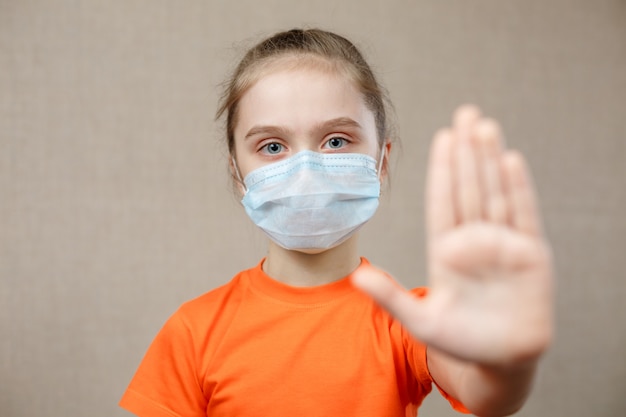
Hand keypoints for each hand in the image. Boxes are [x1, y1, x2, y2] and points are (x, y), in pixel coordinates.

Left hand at [353, 105, 552, 365]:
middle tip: (465, 112)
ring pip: (495, 193)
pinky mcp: (531, 255)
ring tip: (485, 126)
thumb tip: (354, 279)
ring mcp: (503, 244)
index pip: (443, 200)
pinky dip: (519, 189)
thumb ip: (390, 296)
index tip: (442, 137)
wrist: (497, 361)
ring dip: (490, 160)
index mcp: (445, 249)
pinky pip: (523, 216)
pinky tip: (511, 160)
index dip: (443, 169)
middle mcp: (474, 240)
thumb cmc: (458, 341)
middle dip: (467, 151)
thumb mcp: (419, 320)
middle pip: (469, 187)